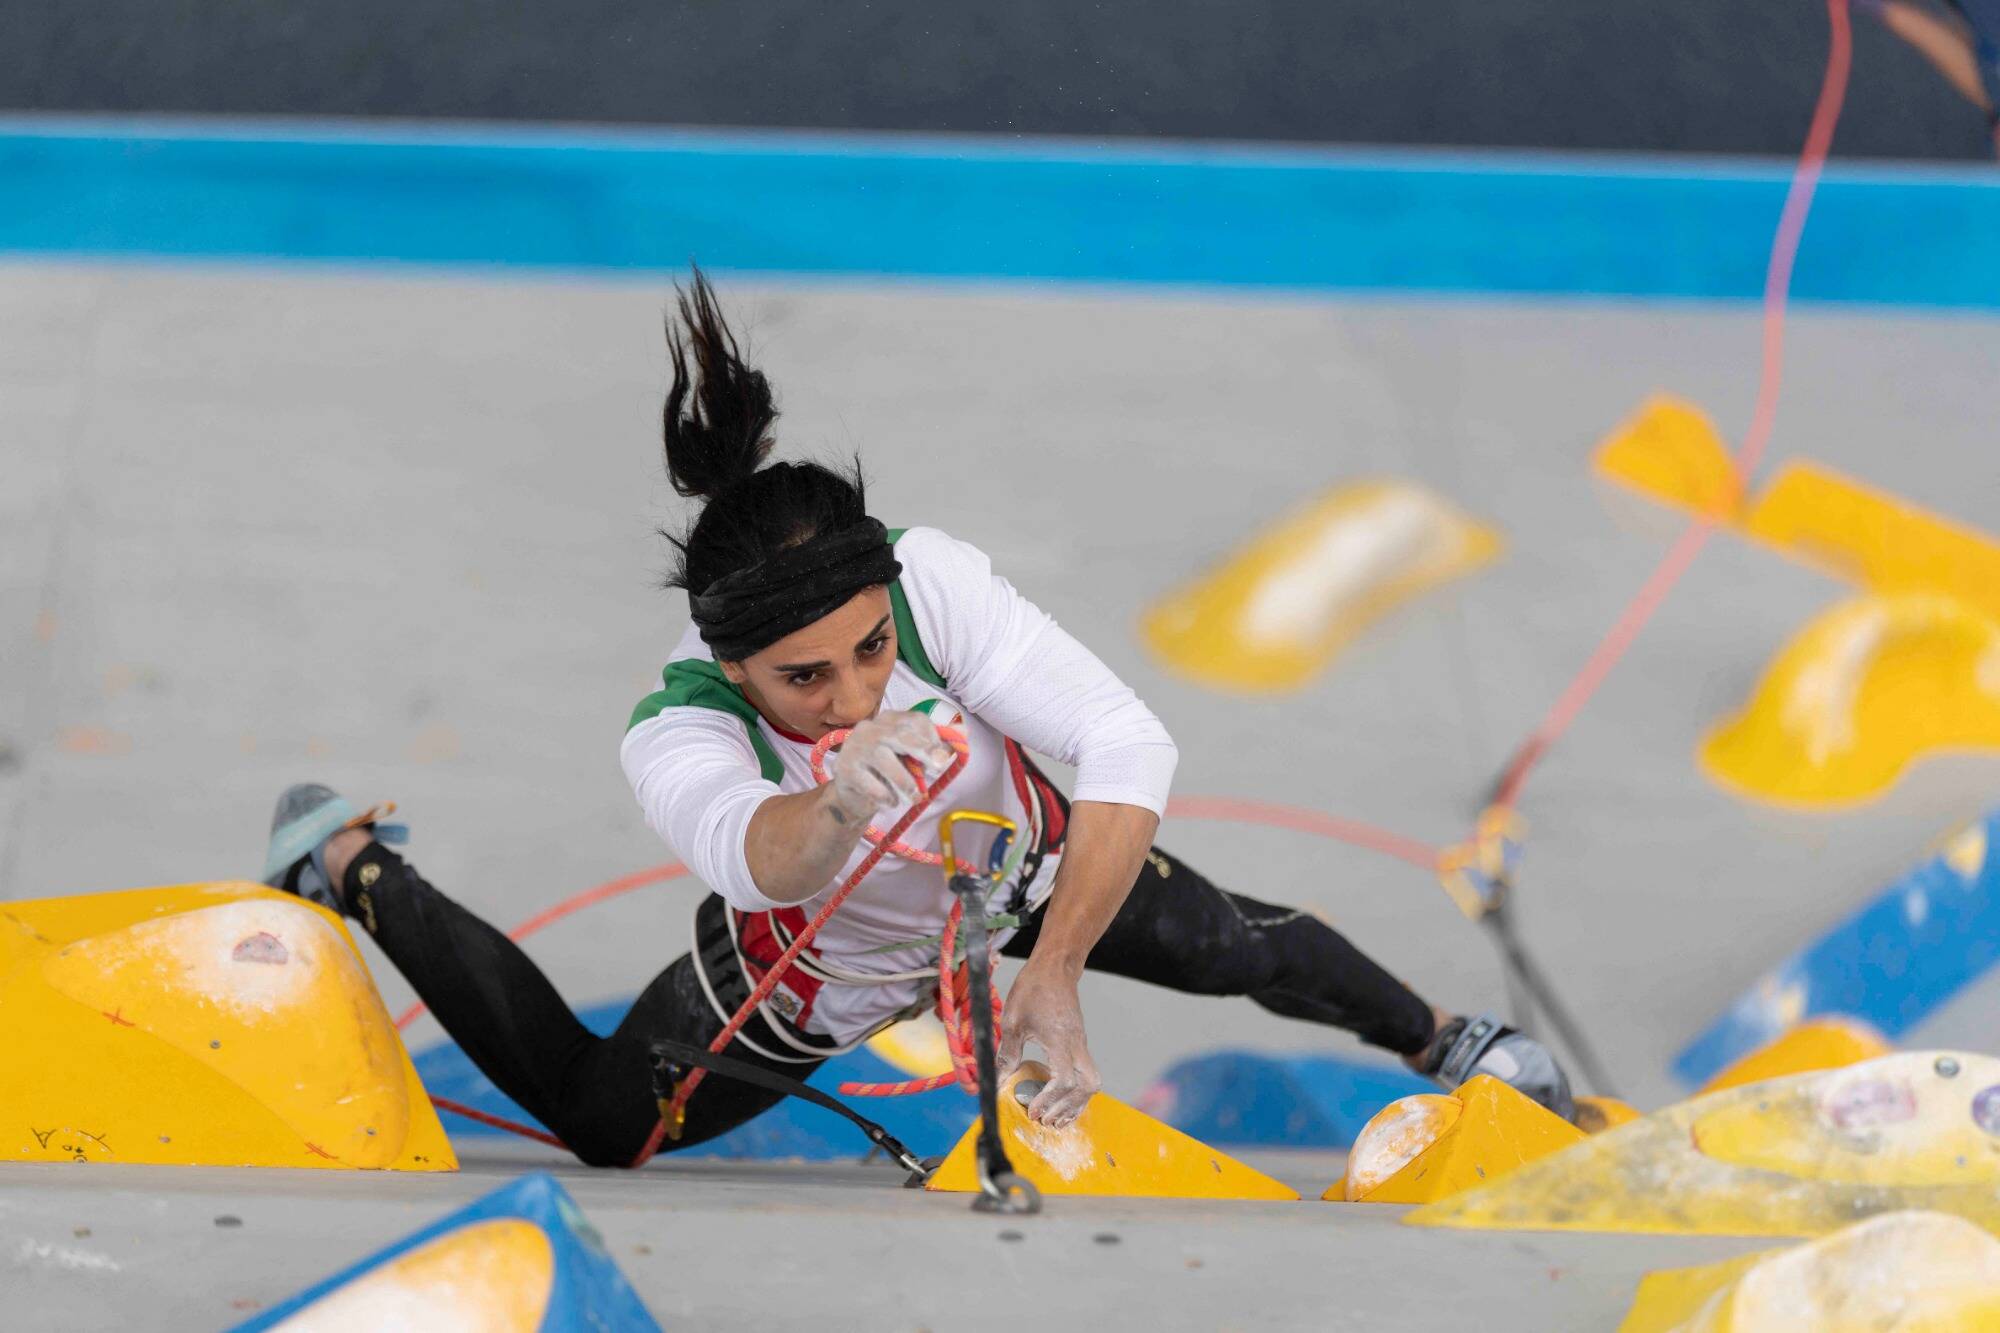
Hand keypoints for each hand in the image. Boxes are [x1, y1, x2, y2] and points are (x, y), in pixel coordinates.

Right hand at [826, 712, 953, 820]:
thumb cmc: (887, 772)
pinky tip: (890, 803)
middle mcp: (870, 728)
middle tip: (939, 768)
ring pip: (884, 759)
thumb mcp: (911, 758)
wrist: (852, 793)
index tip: (944, 758)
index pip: (914, 720)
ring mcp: (855, 746)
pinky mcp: (844, 768)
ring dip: (904, 781)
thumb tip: (964, 732)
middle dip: (923, 750)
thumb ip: (934, 746)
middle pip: (899, 734)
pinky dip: (885, 796)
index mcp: (889, 720)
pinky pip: (869, 783)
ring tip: (914, 797)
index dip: (932, 737)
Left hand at [997, 958, 1099, 1127]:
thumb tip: (997, 1080)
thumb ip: (1007, 1053)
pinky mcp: (1079, 1043)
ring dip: (1074, 1104)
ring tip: (1053, 1118)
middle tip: (1045, 1119)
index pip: (1064, 1080)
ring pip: (1091, 1082)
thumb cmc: (1034, 989)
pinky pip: (1085, 1074)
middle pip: (1088, 1085)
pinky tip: (1058, 1100)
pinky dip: (1075, 1092)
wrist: (1054, 968)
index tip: (1032, 1110)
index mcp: (1060, 1040)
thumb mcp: (1013, 1021)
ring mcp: (1081, 1045)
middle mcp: (1077, 1045)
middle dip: (1068, 1108)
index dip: (1049, 1100)